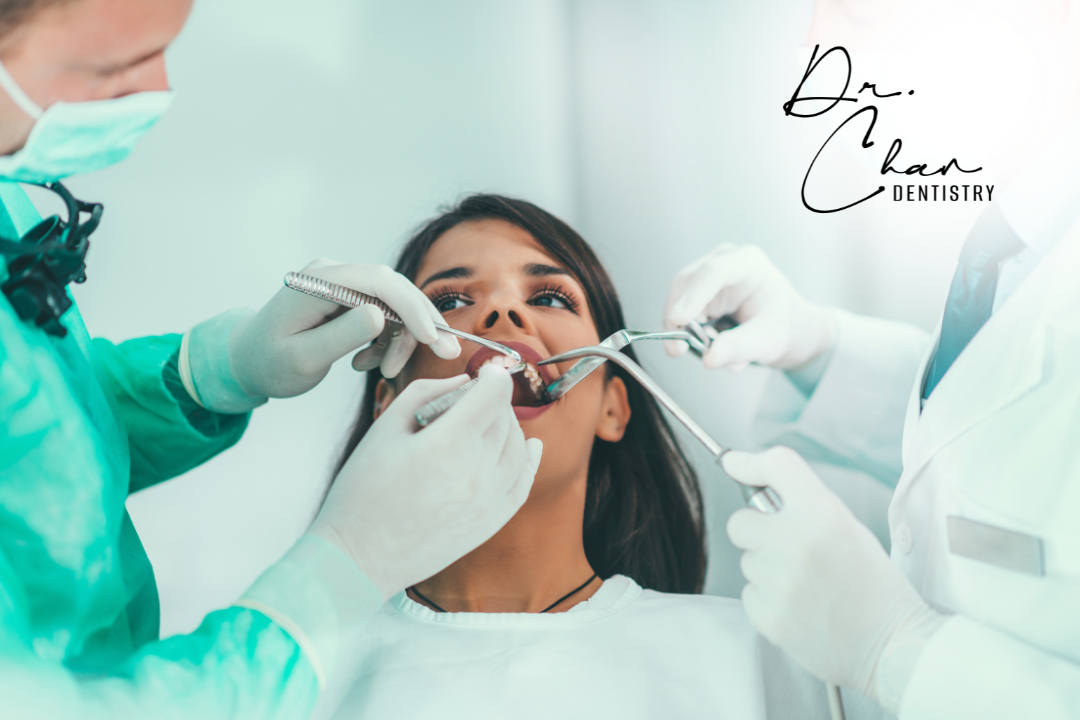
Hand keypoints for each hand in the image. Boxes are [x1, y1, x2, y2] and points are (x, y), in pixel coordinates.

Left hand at [229, 258, 459, 398]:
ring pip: (394, 304)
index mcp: (319, 281)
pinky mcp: (348, 298)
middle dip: (422, 323)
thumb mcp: (302, 358)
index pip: (379, 282)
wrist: (247, 361)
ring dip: (400, 339)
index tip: (434, 339)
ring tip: (383, 370)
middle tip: (447, 353)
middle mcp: (334, 273)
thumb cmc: (269, 363)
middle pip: (394, 288)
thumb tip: (380, 316)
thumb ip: (341, 335)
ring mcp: (342, 284)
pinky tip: (366, 362)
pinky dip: (385, 340)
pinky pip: (384, 314)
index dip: (412, 307)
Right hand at [308, 364, 542, 598]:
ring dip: (507, 427)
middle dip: (492, 402)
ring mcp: (488, 500)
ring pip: (518, 446)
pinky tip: (530, 445)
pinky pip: (523, 481)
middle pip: (505, 419)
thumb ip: (428, 393)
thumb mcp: (385, 427)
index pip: (494, 394)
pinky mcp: (492, 521)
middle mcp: (475, 472)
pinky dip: (529, 459)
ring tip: (484, 423)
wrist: (360, 555)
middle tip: (469, 402)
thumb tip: (466, 382)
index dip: (492, 376)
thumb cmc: (364, 489)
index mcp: (446, 444)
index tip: (485, 373)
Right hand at [663, 245, 836, 370]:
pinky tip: (711, 345)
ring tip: (712, 352)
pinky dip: (687, 333)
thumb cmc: (782, 326)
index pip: (714, 272)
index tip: (679, 319)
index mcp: (749, 263)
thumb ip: (739, 348)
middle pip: (687, 284)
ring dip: (684, 330)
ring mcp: (707, 276)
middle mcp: (723, 262)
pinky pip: (679, 312)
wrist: (785, 328)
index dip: (693, 295)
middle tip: (679, 350)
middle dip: (679, 319)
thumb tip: (709, 359)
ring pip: (677, 300)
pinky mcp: (697, 293)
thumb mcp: (767, 341)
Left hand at [723, 447, 939, 700]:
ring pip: (746, 561)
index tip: (734, 464)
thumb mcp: (849, 528)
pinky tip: (800, 607)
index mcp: (825, 514)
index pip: (776, 466)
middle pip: (740, 521)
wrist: (895, 645)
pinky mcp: (769, 615)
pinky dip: (768, 599)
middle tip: (787, 547)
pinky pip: (749, 593)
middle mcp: (797, 542)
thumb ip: (805, 504)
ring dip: (767, 569)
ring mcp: (780, 581)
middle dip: (757, 531)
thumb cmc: (874, 584)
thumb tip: (757, 485)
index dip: (748, 462)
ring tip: (806, 585)